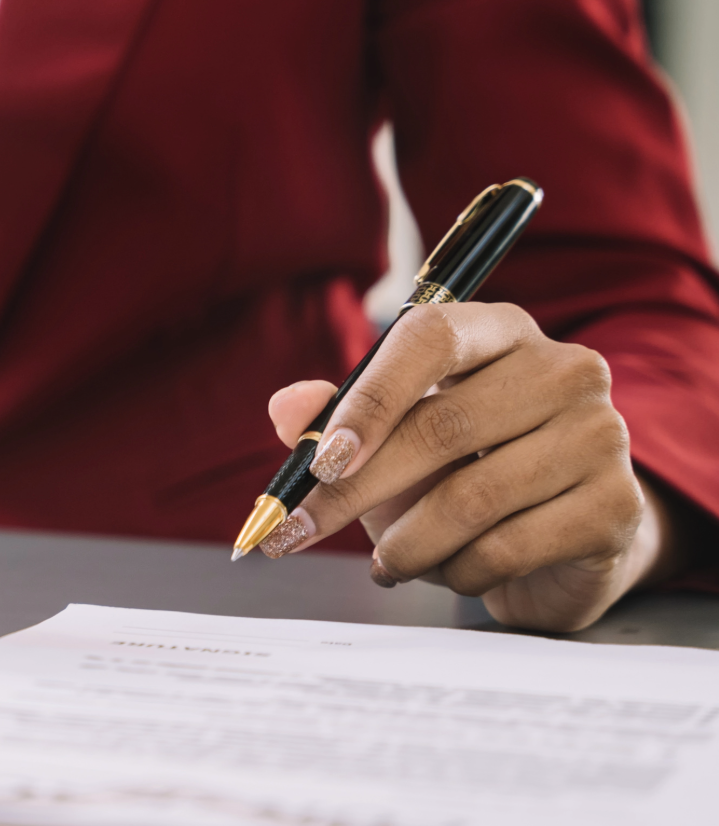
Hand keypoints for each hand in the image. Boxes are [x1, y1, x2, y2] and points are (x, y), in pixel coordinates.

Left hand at [260, 301, 682, 632]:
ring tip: (388, 561)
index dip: (370, 397)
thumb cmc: (466, 473)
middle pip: (441, 426)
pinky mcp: (617, 506)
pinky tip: (449, 572)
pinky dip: (459, 572)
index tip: (319, 458)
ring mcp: (602, 435)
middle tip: (299, 530)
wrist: (566, 538)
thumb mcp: (393, 438)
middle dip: (353, 491)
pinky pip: (508, 548)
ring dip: (407, 544)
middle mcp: (563, 369)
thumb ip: (335, 418)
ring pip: (470, 498)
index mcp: (500, 330)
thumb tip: (286, 408)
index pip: (431, 336)